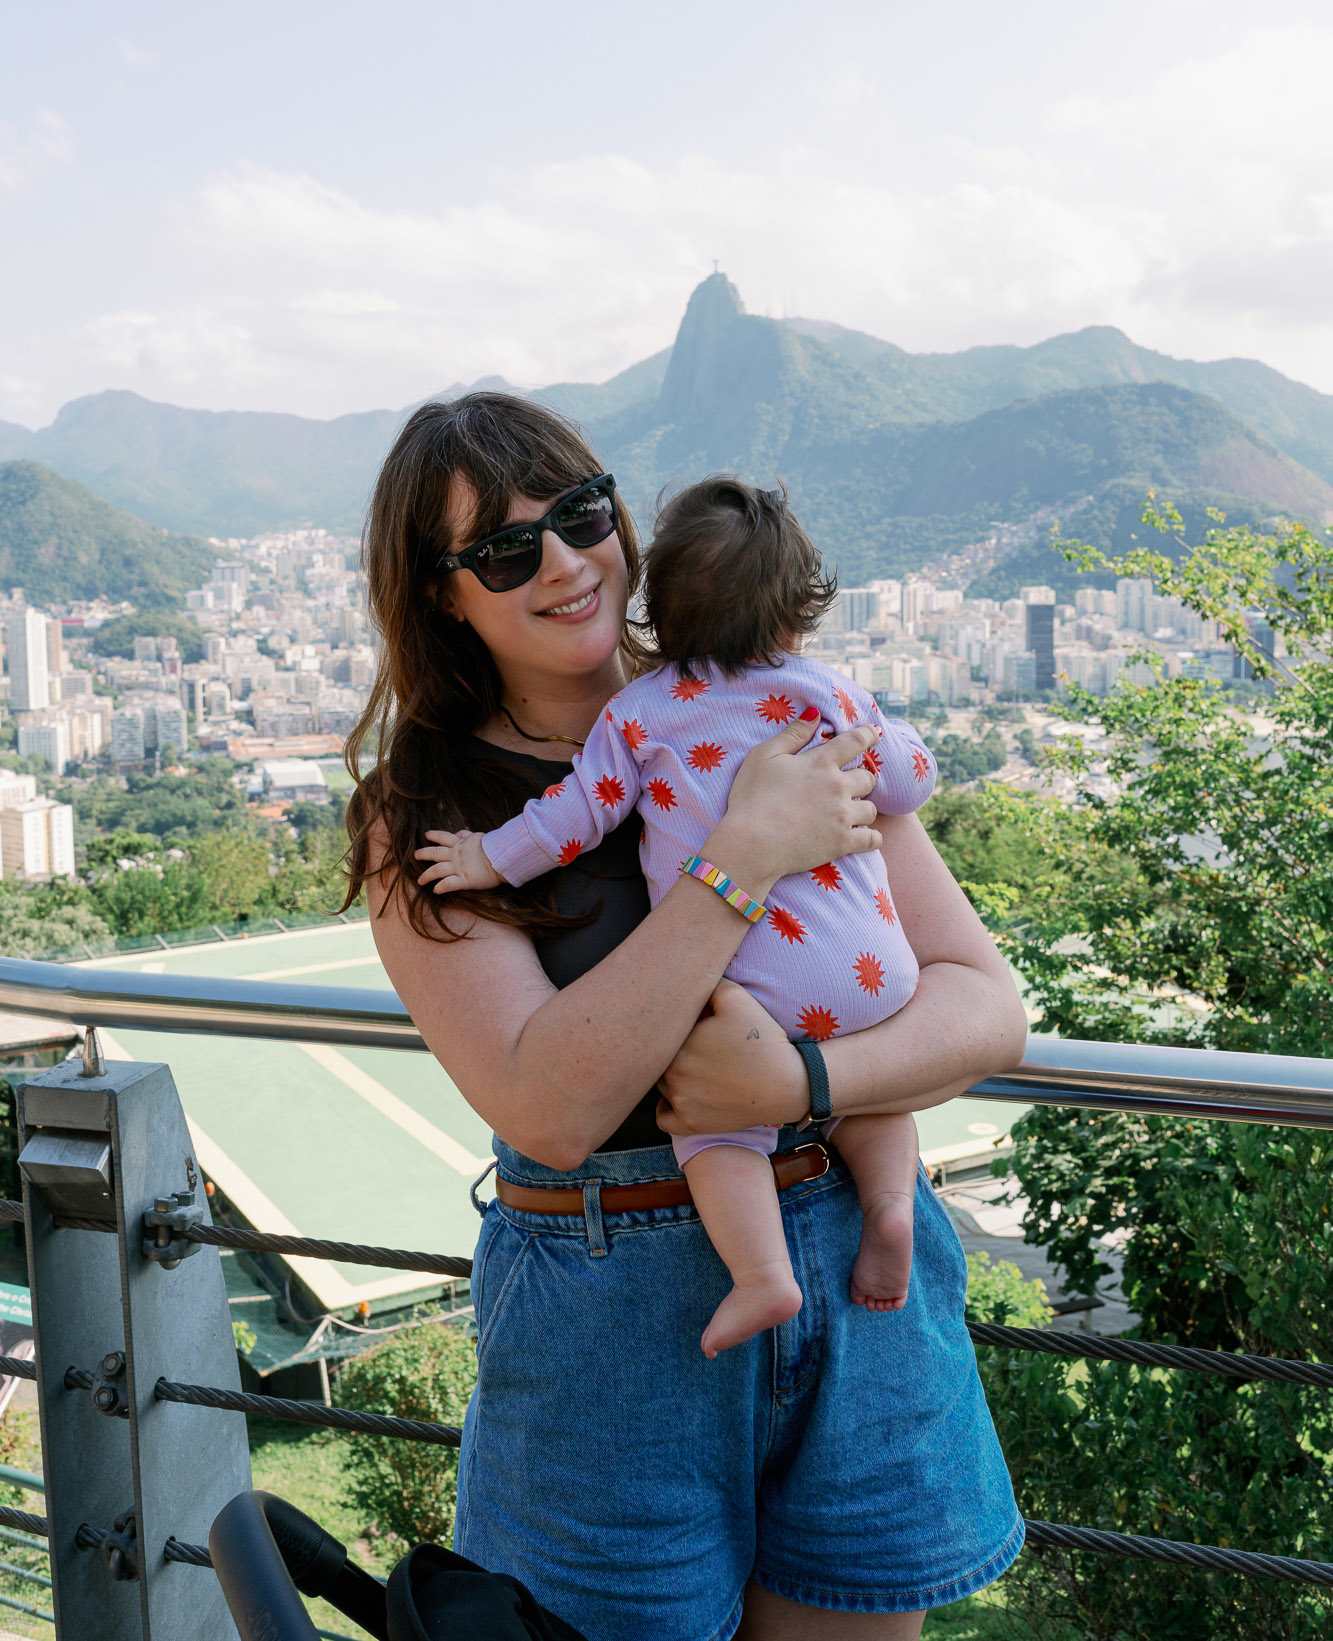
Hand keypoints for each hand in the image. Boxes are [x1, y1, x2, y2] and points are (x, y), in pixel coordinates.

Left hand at [414, 830, 502, 894]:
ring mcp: (458, 867)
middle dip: (424, 854)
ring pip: (437, 870)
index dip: (435, 835)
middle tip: (416, 855)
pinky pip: (448, 884)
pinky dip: (441, 887)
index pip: (444, 837)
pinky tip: (435, 891)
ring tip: (420, 881)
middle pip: (435, 853)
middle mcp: (456, 854)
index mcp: (461, 843)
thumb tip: (461, 833)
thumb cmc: (496, 845)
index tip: (427, 835)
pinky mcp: (464, 880)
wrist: (503, 856)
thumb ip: (468, 835)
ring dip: (426, 875)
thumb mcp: (480, 836)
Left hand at [656, 981, 808, 1135]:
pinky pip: (663, 1118)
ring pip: (660, 1085)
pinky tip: (684, 1096)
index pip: (664, 1033)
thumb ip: (707, 983)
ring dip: (670, 1077)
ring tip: (696, 1069)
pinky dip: (669, 1108)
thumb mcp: (736, 998)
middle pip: (659, 1059)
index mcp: (678, 1043)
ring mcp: (680, 1102)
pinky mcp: (690, 1124)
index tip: (698, 1029)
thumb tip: (686, 979)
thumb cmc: (762, 1040)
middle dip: (673, 1051)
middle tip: (700, 1049)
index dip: (679, 1029)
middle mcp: (672, 1074)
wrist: (786, 1085)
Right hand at [709, 711, 881, 885]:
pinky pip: (872, 839)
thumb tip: (815, 714)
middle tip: (848, 786)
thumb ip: (792, 734)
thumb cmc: (751, 798)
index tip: (874, 734)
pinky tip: (860, 837)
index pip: (855, 741)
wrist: (750, 844)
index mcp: (820, 762)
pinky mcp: (843, 843)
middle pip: (868, 778)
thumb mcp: (763, 756)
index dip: (868, 735)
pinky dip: (869, 838)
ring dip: (862, 810)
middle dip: (861, 780)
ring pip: (870, 809)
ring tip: (849, 814)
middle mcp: (838, 787)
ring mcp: (843, 816)